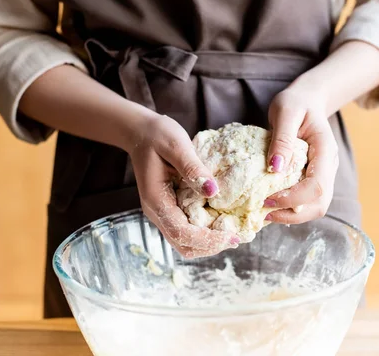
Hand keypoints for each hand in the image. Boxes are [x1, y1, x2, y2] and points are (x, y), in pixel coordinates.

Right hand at [129, 113, 240, 257]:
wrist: (140, 132)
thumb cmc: (157, 135)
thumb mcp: (177, 145)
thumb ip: (193, 168)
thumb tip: (213, 191)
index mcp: (156, 200)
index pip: (182, 233)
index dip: (208, 239)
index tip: (233, 236)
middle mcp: (157, 212)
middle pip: (184, 244)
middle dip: (211, 246)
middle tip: (238, 237)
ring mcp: (162, 212)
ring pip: (185, 241)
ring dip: (209, 242)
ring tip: (233, 233)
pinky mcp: (169, 208)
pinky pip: (186, 229)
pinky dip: (205, 232)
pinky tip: (221, 222)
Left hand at [264, 79, 338, 223]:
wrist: (307, 100)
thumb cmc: (296, 102)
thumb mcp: (285, 112)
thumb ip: (282, 139)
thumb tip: (276, 169)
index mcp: (325, 151)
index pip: (316, 186)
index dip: (293, 198)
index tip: (267, 199)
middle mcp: (328, 167)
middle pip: (319, 204)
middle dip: (293, 214)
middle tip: (264, 212)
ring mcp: (322, 174)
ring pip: (314, 207)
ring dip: (291, 215)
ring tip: (265, 212)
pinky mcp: (312, 178)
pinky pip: (305, 201)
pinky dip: (289, 208)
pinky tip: (270, 204)